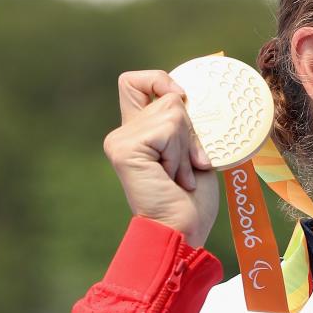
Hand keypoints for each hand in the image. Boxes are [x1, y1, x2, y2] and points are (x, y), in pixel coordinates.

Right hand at [103, 71, 219, 246]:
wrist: (183, 231)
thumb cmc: (192, 200)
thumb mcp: (191, 151)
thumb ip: (182, 124)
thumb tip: (185, 94)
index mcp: (137, 132)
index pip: (134, 82)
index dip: (160, 80)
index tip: (182, 100)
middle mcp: (122, 134)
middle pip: (168, 97)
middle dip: (191, 131)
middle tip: (189, 165)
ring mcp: (120, 141)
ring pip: (172, 111)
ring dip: (188, 147)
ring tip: (180, 175)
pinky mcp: (125, 149)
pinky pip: (168, 128)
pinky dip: (180, 152)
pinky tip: (173, 177)